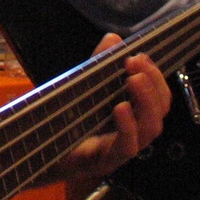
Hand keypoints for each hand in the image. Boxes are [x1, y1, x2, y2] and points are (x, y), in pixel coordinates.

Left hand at [54, 33, 170, 180]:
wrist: (39, 151)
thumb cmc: (66, 121)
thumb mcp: (84, 87)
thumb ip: (99, 64)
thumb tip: (113, 38)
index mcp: (133, 113)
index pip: (159, 95)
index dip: (155, 75)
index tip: (139, 56)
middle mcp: (133, 131)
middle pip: (161, 110)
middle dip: (153, 83)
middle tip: (134, 64)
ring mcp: (122, 148)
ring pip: (151, 129)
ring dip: (146, 101)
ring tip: (132, 80)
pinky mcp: (106, 161)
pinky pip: (127, 147)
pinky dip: (128, 126)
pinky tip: (120, 107)